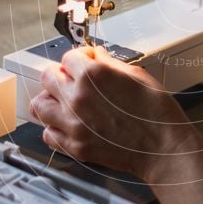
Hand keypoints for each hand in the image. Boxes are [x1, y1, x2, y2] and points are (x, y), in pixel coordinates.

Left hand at [30, 46, 201, 183]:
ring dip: (51, 100)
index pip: (67, 57)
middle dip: (61, 75)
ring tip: (65, 102)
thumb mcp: (137, 75)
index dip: (80, 58)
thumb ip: (109, 63)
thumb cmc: (156, 112)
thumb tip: (96, 56)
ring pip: (39, 106)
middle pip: (47, 78)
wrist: (163, 147)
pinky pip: (48, 134)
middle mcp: (77, 98)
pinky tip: (69, 123)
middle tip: (73, 80)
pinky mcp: (74, 146)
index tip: (86, 62)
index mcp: (93, 75)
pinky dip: (54, 127)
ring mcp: (73, 124)